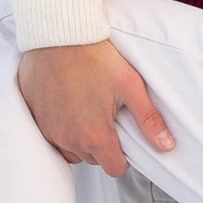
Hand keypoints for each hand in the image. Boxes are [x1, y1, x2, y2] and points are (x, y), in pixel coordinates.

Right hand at [17, 38, 172, 165]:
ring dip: (81, 139)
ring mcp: (49, 130)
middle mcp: (69, 139)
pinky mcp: (35, 118)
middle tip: (106, 115)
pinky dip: (61, 129)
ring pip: (71, 151)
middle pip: (93, 159)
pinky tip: (68, 107)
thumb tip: (167, 146)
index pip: (114, 168)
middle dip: (102, 144)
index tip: (123, 136)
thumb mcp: (130, 85)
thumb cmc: (94, 56)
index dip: (123, 156)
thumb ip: (149, 119)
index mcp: (95, 136)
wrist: (57, 35)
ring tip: (87, 110)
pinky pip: (52, 137)